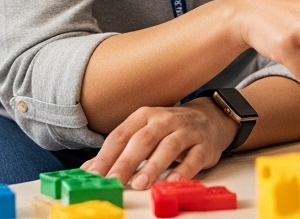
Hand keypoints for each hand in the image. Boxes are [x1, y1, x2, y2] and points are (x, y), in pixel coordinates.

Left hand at [84, 99, 235, 188]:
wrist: (209, 120)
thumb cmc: (169, 131)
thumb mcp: (142, 134)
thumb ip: (118, 152)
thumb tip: (89, 170)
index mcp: (144, 116)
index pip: (121, 135)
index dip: (106, 156)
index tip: (94, 175)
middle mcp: (165, 120)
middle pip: (142, 140)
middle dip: (126, 161)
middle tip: (114, 181)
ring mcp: (186, 131)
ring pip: (168, 147)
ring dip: (153, 166)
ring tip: (139, 184)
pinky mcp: (204, 145)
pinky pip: (193, 159)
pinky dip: (182, 171)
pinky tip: (171, 183)